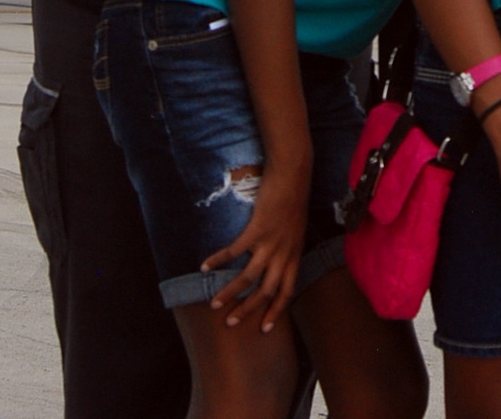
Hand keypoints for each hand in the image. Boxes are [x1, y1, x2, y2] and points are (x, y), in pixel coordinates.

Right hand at [202, 158, 310, 332]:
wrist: (293, 173)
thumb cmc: (293, 197)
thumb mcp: (295, 228)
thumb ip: (287, 246)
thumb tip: (274, 258)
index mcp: (295, 254)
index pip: (287, 291)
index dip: (276, 311)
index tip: (265, 328)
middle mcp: (284, 253)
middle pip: (266, 291)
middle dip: (248, 310)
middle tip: (231, 322)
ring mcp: (271, 242)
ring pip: (248, 278)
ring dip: (230, 292)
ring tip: (214, 303)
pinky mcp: (257, 228)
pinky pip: (234, 252)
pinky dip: (218, 260)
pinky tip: (205, 265)